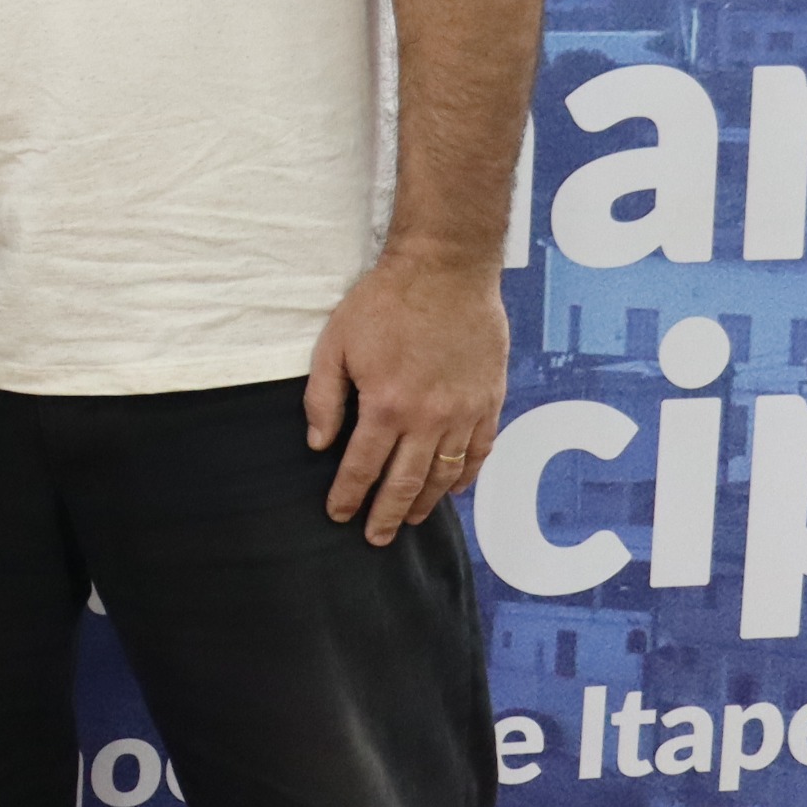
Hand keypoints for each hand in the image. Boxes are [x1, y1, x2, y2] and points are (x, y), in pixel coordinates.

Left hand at [305, 250, 509, 547]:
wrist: (446, 269)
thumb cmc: (385, 301)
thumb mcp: (335, 343)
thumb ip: (323, 398)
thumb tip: (317, 443)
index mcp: (386, 406)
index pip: (362, 467)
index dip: (349, 496)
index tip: (339, 515)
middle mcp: (428, 418)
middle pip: (405, 483)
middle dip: (386, 514)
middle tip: (374, 537)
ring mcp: (463, 412)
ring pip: (444, 475)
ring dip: (426, 502)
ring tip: (409, 520)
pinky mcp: (489, 400)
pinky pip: (480, 451)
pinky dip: (467, 476)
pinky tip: (454, 490)